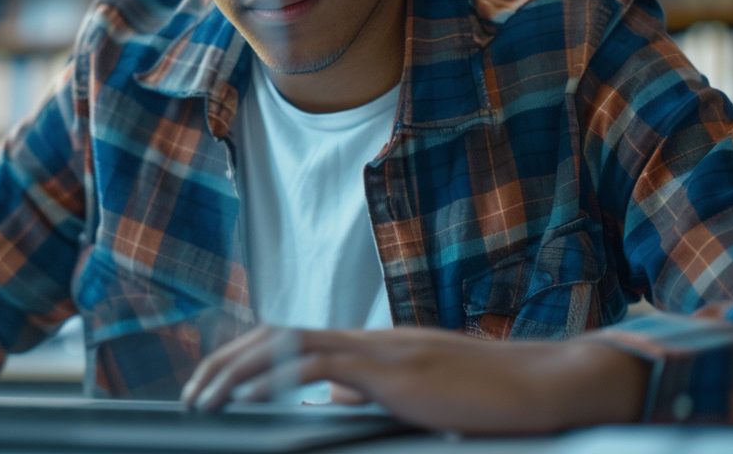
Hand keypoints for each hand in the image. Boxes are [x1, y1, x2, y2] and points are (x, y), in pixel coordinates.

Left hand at [180, 326, 649, 434]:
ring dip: (238, 369)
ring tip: (204, 395)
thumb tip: (328, 397)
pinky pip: (322, 364)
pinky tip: (249, 396)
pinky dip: (277, 377)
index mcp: (373, 346)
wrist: (539, 388)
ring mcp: (381, 350)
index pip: (295, 339)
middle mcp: (369, 338)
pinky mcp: (394, 370)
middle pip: (279, 334)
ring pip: (290, 344)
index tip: (215, 380)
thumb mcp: (416, 393)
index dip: (249, 356)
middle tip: (193, 391)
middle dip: (228, 360)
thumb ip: (368, 391)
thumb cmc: (487, 397)